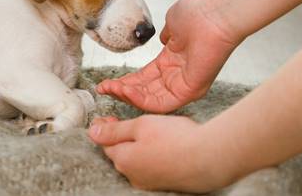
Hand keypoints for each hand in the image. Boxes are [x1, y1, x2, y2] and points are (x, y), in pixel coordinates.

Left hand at [88, 115, 228, 192]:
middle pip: (119, 154)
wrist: (208, 158)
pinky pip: (151, 168)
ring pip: (136, 162)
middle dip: (119, 138)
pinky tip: (161, 147)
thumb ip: (114, 130)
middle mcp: (133, 176)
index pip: (105, 143)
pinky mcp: (165, 183)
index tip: (107, 117)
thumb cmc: (175, 139)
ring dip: (136, 148)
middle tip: (124, 122)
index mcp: (123, 160)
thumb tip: (92, 132)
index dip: (104, 128)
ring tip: (146, 133)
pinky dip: (151, 156)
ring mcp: (149, 182)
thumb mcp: (141, 125)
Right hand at [96, 0, 239, 112]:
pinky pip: (162, 103)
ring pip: (150, 100)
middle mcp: (177, 76)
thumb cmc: (198, 14)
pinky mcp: (189, 92)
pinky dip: (141, 100)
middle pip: (144, 92)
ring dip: (127, 96)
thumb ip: (164, 34)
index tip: (107, 82)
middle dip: (121, 91)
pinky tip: (126, 91)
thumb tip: (162, 38)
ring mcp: (183, 85)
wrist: (214, 14)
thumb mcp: (173, 23)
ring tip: (110, 89)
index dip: (125, 81)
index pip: (144, 78)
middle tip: (103, 89)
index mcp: (172, 61)